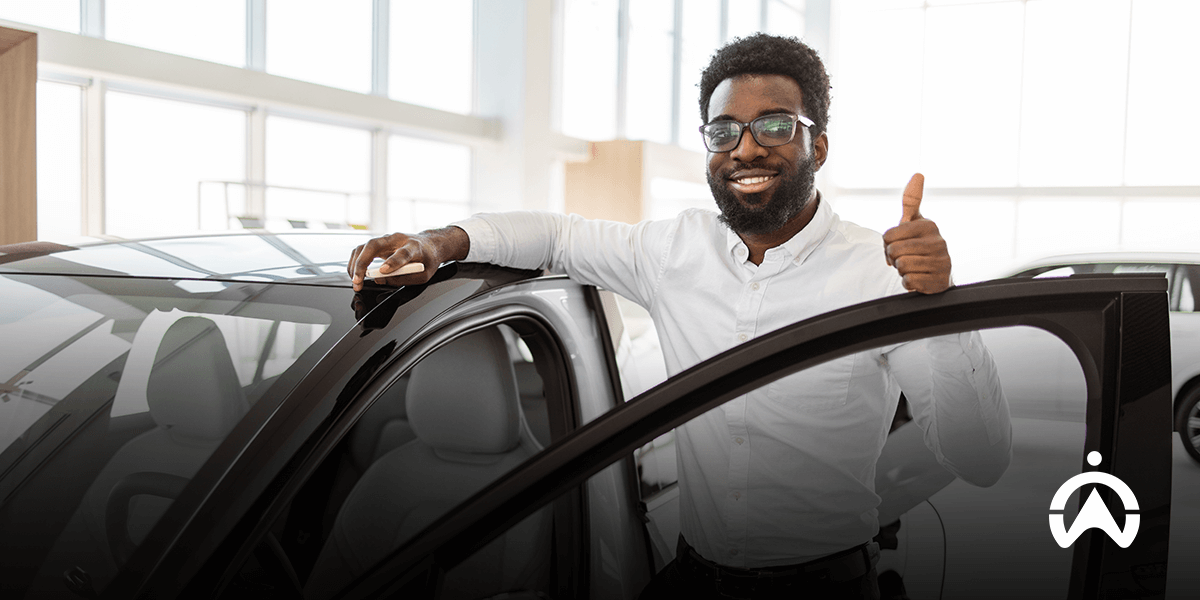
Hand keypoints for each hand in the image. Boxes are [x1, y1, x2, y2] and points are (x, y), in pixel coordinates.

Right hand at [347, 227, 468, 290]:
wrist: (429, 245)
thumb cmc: (427, 259)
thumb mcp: (424, 274)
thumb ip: (404, 278)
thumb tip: (381, 280)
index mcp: (414, 246)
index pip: (403, 252)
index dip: (393, 262)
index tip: (383, 271)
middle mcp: (397, 239)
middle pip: (374, 245)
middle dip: (362, 263)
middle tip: (358, 280)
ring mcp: (386, 239)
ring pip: (364, 246)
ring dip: (356, 264)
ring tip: (356, 281)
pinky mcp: (379, 244)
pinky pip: (363, 250)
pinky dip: (356, 262)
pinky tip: (355, 273)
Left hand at [882, 173, 951, 293]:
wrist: (936, 273)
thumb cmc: (920, 245)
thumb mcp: (914, 222)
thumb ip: (911, 200)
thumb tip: (918, 174)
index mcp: (929, 225)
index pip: (888, 236)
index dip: (887, 243)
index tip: (899, 243)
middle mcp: (939, 242)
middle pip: (894, 251)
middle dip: (894, 257)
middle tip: (904, 257)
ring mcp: (941, 262)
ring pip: (902, 266)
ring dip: (901, 269)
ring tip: (912, 266)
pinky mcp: (939, 281)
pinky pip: (909, 282)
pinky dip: (908, 282)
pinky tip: (918, 277)